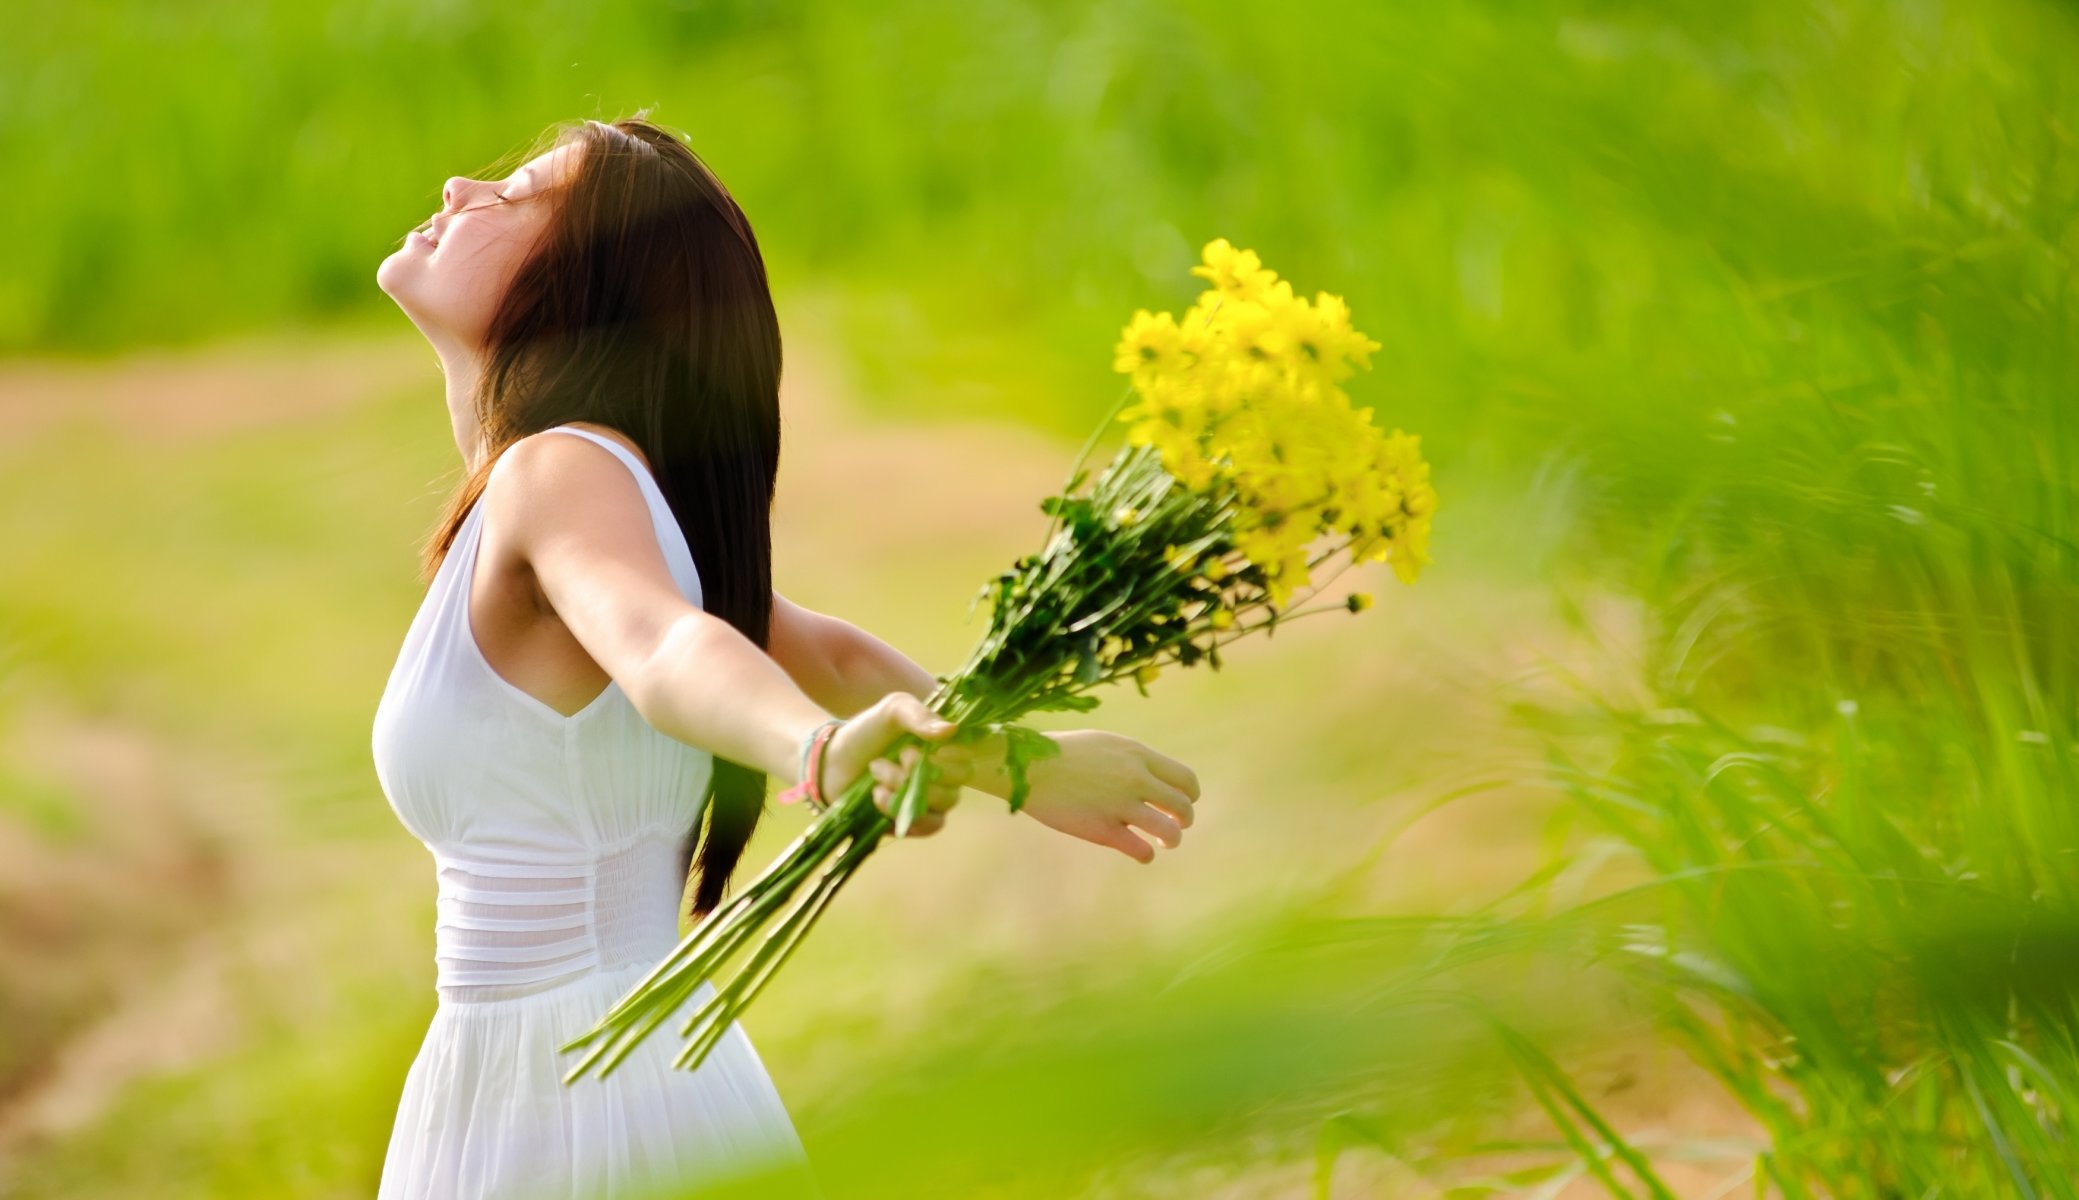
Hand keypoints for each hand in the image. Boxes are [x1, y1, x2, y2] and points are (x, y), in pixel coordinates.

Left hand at [803, 692, 962, 835]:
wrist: (833, 762)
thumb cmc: (867, 732)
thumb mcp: (892, 711)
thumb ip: (919, 715)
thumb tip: (951, 731)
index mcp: (945, 747)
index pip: (969, 757)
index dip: (954, 756)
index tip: (933, 749)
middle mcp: (944, 775)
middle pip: (957, 783)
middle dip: (922, 770)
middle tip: (897, 756)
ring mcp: (931, 801)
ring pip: (941, 804)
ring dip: (905, 787)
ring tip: (876, 773)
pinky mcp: (914, 822)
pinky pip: (926, 826)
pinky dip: (900, 811)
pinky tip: (877, 796)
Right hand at [1014, 729, 1200, 862]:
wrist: (1027, 766)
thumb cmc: (1063, 754)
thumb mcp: (1105, 744)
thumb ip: (1133, 760)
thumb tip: (1155, 777)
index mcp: (1137, 755)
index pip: (1186, 779)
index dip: (1189, 795)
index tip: (1181, 803)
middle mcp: (1135, 778)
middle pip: (1183, 806)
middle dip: (1184, 820)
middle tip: (1175, 825)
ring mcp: (1120, 805)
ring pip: (1170, 831)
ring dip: (1171, 839)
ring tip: (1162, 840)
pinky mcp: (1102, 829)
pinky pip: (1142, 850)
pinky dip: (1146, 854)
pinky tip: (1139, 851)